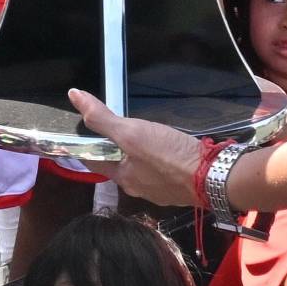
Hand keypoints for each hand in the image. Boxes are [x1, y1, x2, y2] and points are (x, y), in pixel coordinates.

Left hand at [68, 88, 201, 199]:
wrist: (213, 176)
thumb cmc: (167, 156)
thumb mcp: (131, 132)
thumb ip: (102, 117)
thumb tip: (73, 96)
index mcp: (123, 178)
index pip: (95, 160)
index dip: (88, 143)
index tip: (85, 128)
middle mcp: (139, 188)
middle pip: (120, 164)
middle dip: (117, 147)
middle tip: (120, 126)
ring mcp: (161, 190)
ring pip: (142, 168)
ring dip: (139, 153)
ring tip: (144, 134)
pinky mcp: (180, 187)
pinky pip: (162, 170)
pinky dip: (159, 159)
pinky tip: (167, 147)